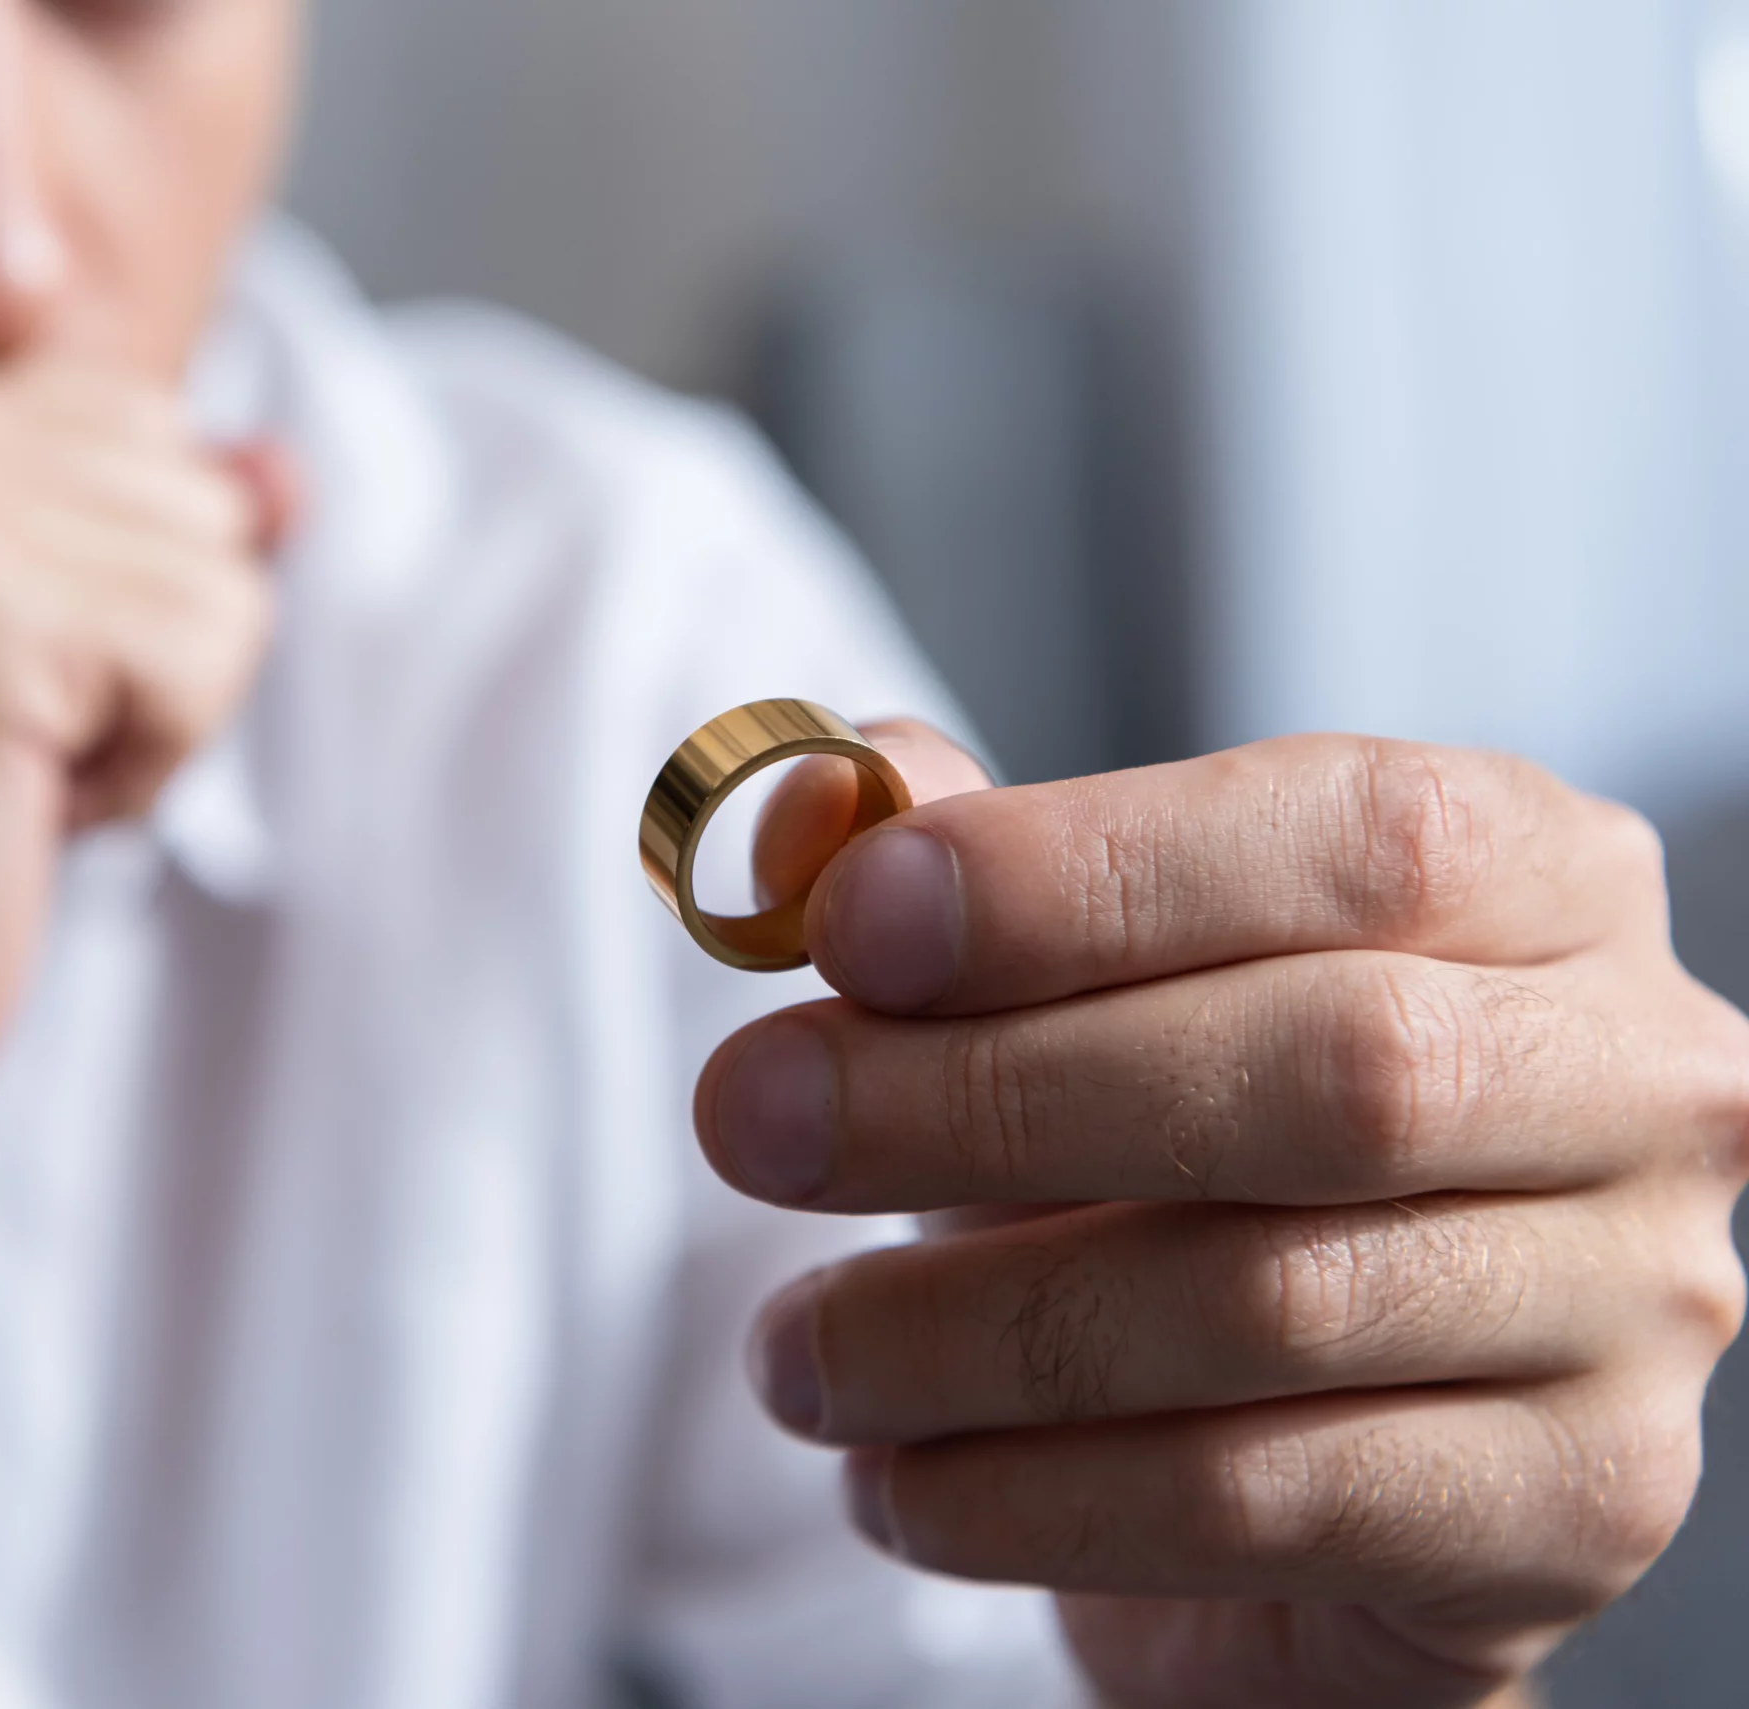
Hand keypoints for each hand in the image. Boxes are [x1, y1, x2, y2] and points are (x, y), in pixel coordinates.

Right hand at [0, 326, 290, 1245]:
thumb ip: (128, 535)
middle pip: (185, 484)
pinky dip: (135, 778)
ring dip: (129, 727)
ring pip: (219, 570)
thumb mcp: (2, 662)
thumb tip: (283, 470)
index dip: (87, 610)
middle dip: (120, 662)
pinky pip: (209, 653)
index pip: (129, 424)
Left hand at [702, 726, 1748, 1707]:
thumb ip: (944, 878)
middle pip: (1331, 1069)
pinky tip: (896, 1487)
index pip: (1349, 838)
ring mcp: (1634, 1303)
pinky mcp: (1571, 1511)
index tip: (845, 926)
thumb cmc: (1163, 1161)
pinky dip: (1036, 1499)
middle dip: (992, 1097)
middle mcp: (1633, 1074)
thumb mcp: (1050, 989)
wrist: (1278, 1448)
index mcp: (1538, 877)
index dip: (1083, 876)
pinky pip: (1269, 1503)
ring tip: (792, 1356)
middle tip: (754, 1126)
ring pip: (1276, 1305)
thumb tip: (806, 812)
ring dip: (971, 1330)